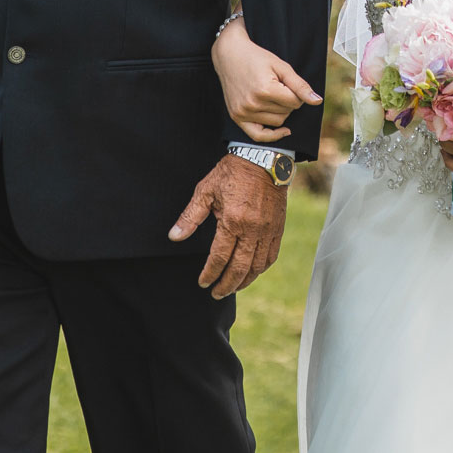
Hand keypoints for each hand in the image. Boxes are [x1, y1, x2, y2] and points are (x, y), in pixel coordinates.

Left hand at [168, 153, 287, 298]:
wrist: (263, 158)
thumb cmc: (231, 173)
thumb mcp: (205, 191)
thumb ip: (190, 217)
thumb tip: (174, 237)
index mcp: (233, 221)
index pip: (220, 257)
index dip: (210, 273)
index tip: (203, 283)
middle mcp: (253, 229)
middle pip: (240, 268)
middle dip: (226, 285)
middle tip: (216, 294)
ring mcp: (268, 230)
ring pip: (257, 266)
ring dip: (244, 281)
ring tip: (233, 288)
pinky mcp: (278, 228)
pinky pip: (271, 256)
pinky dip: (261, 269)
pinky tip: (252, 273)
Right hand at [213, 16, 321, 142]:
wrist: (229, 55)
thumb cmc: (257, 58)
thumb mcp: (281, 66)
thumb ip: (300, 85)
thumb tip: (318, 101)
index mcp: (265, 89)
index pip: (295, 102)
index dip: (297, 93)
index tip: (289, 83)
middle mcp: (252, 103)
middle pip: (287, 112)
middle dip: (289, 101)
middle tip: (278, 86)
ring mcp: (243, 112)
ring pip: (277, 122)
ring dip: (281, 111)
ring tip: (272, 95)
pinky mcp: (237, 117)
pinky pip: (258, 136)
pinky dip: (273, 136)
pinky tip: (285, 131)